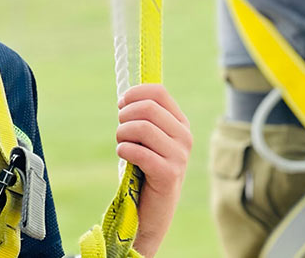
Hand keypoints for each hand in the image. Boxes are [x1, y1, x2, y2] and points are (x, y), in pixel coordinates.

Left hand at [116, 84, 191, 257]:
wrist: (151, 212)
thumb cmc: (145, 171)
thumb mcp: (148, 140)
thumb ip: (145, 118)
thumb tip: (125, 96)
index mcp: (181, 123)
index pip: (159, 92)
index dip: (135, 93)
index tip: (121, 104)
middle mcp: (185, 137)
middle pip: (149, 108)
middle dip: (125, 115)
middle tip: (120, 130)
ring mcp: (180, 156)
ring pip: (143, 127)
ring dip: (123, 133)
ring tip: (121, 143)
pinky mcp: (169, 174)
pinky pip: (141, 152)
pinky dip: (125, 150)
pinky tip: (122, 154)